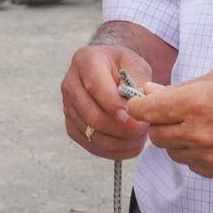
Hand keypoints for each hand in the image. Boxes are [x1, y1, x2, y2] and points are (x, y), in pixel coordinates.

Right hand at [60, 43, 150, 159]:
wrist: (110, 72)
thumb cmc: (124, 67)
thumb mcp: (136, 64)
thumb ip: (139, 82)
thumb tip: (139, 105)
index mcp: (85, 61)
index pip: (96, 87)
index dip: (115, 106)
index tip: (136, 117)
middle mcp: (70, 84)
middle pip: (92, 116)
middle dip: (122, 128)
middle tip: (144, 129)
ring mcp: (68, 108)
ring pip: (93, 135)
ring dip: (120, 141)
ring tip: (141, 137)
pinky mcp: (72, 127)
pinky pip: (92, 146)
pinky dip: (114, 150)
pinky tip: (131, 144)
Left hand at [125, 66, 212, 176]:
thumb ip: (181, 88)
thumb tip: (149, 92)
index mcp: (195, 103)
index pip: (145, 111)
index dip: (140, 105)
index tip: (144, 102)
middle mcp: (198, 133)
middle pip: (156, 135)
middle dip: (159, 122)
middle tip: (176, 110)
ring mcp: (210, 156)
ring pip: (173, 152)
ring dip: (177, 138)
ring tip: (201, 123)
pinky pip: (193, 164)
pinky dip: (195, 153)